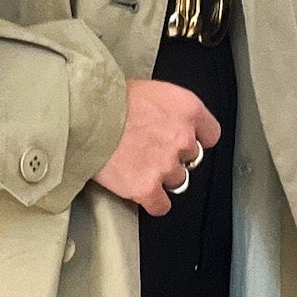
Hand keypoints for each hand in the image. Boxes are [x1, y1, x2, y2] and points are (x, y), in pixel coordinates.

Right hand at [92, 79, 222, 216]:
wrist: (84, 115)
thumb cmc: (108, 99)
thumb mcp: (150, 90)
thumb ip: (168, 109)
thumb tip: (166, 121)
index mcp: (187, 109)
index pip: (211, 134)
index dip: (197, 139)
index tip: (185, 141)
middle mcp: (182, 137)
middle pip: (192, 159)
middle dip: (174, 156)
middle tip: (151, 150)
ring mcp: (166, 164)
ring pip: (177, 181)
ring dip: (161, 177)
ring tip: (139, 166)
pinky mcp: (147, 187)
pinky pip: (161, 205)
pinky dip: (153, 202)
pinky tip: (143, 193)